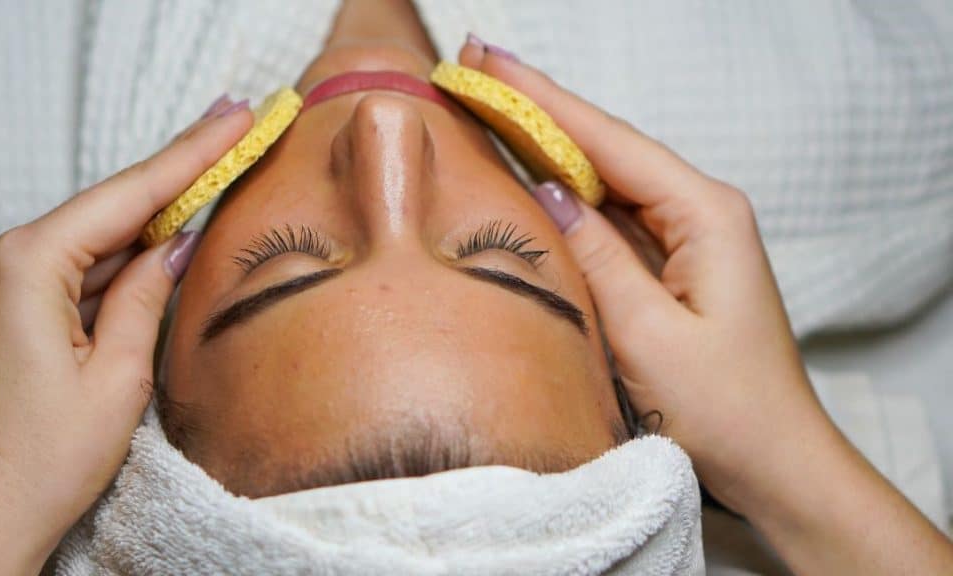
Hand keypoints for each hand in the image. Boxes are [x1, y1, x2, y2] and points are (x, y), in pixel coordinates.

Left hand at [0, 96, 251, 573]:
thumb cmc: (37, 466)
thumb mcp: (118, 378)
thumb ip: (146, 295)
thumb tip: (175, 241)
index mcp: (24, 267)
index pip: (128, 195)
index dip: (193, 153)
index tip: (236, 114)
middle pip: (108, 209)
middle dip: (177, 177)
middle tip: (234, 129)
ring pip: (92, 240)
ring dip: (151, 223)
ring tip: (215, 181)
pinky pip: (71, 271)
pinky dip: (118, 263)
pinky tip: (162, 245)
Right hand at [458, 39, 952, 573]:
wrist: (777, 466)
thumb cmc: (725, 409)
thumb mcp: (647, 334)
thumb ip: (596, 256)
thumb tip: (547, 192)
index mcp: (706, 215)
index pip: (609, 142)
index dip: (544, 101)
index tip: (489, 65)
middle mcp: (701, 213)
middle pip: (607, 149)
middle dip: (541, 110)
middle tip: (477, 70)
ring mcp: (688, 240)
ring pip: (607, 182)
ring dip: (551, 148)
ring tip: (492, 109)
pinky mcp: (674, 269)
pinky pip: (614, 220)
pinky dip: (570, 197)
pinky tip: (533, 177)